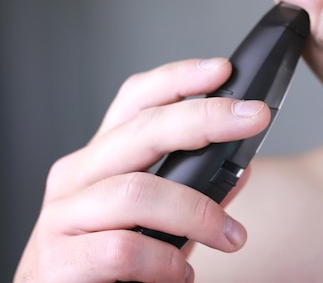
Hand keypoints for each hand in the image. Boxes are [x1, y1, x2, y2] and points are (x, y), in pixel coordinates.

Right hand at [14, 58, 270, 281]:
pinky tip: (182, 274)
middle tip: (254, 117)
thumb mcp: (160, 221)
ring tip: (231, 237)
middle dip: (206, 118)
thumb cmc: (110, 265)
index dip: (178, 78)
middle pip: (142, 129)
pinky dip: (164, 261)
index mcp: (103, 158)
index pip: (136, 100)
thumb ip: (197, 193)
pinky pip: (123, 248)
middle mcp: (77, 176)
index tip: (223, 69)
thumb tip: (242, 167)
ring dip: (198, 213)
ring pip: (137, 191)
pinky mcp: (59, 261)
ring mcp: (62, 216)